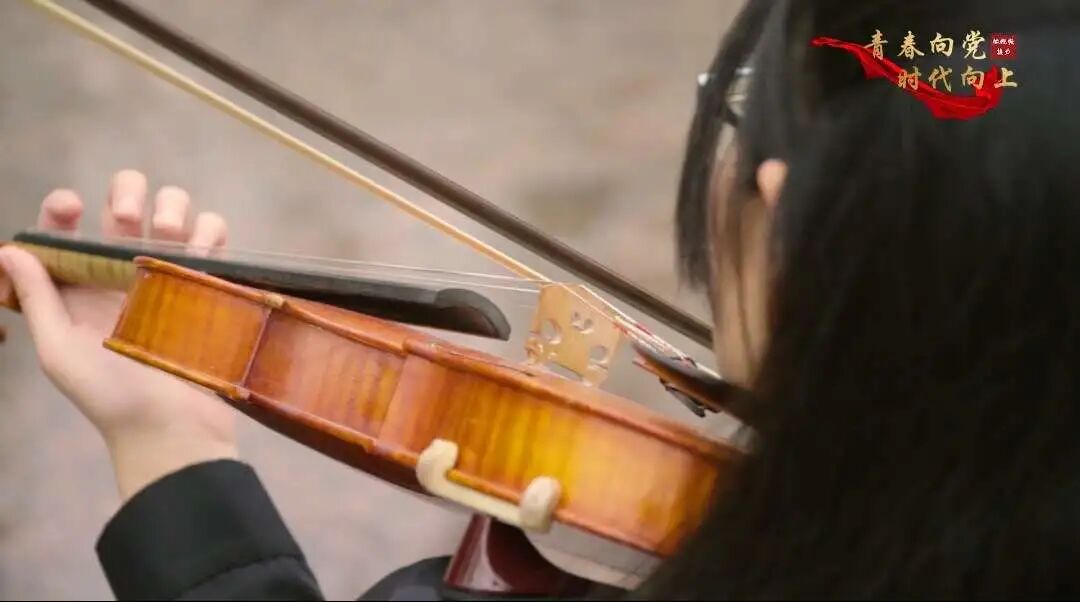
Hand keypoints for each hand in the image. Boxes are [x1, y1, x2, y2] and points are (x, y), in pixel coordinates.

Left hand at [0, 170, 237, 501]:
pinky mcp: (209, 285)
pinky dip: (210, 231)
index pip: (67, 230)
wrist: (173, 429)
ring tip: (169, 234)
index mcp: (81, 286)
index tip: (73, 206)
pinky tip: (202, 250)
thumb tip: (10, 248)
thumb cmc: (111, 397)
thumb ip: (37, 299)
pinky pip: (214, 238)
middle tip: (130, 217)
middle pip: (126, 205)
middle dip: (127, 194)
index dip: (63, 209)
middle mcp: (123, 274)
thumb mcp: (60, 353)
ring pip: (175, 212)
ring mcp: (171, 276)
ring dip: (172, 208)